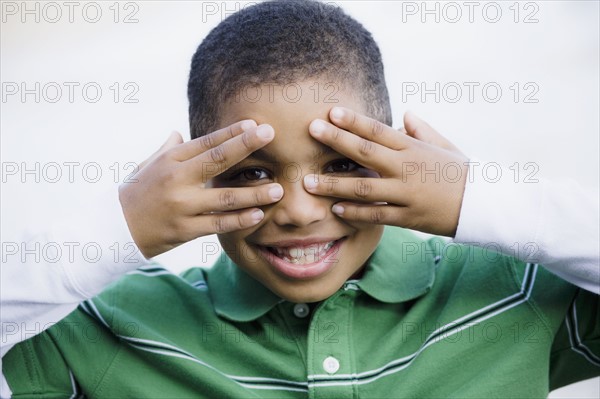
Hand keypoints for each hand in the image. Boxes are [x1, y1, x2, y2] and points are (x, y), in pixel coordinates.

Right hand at [119, 121, 283, 257]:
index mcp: (170, 160)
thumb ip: (167, 149)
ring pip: (224, 198)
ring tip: (278, 189)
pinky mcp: (184, 230)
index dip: (232, 132)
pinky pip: (217, 225)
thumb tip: (179, 133)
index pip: (206, 142)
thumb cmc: (134, 193)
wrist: (112, 228)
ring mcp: (181, 206)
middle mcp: (177, 179)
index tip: (255, 124)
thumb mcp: (147, 165)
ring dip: (253, 193)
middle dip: (246, 145)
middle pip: (217, 160)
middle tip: (271, 134)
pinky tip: (258, 215)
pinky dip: (239, 220)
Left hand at [304, 107, 468, 236]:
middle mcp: (406, 168)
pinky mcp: (408, 217)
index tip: (330, 112)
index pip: (377, 130)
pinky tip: (336, 209)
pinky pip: (377, 215)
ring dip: (334, 185)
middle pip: (365, 152)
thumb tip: (405, 114)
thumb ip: (422, 130)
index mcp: (412, 148)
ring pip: (364, 187)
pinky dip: (356, 213)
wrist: (484, 204)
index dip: (352, 120)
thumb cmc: (462, 172)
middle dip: (336, 140)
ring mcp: (406, 193)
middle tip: (310, 130)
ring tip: (308, 182)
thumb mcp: (445, 146)